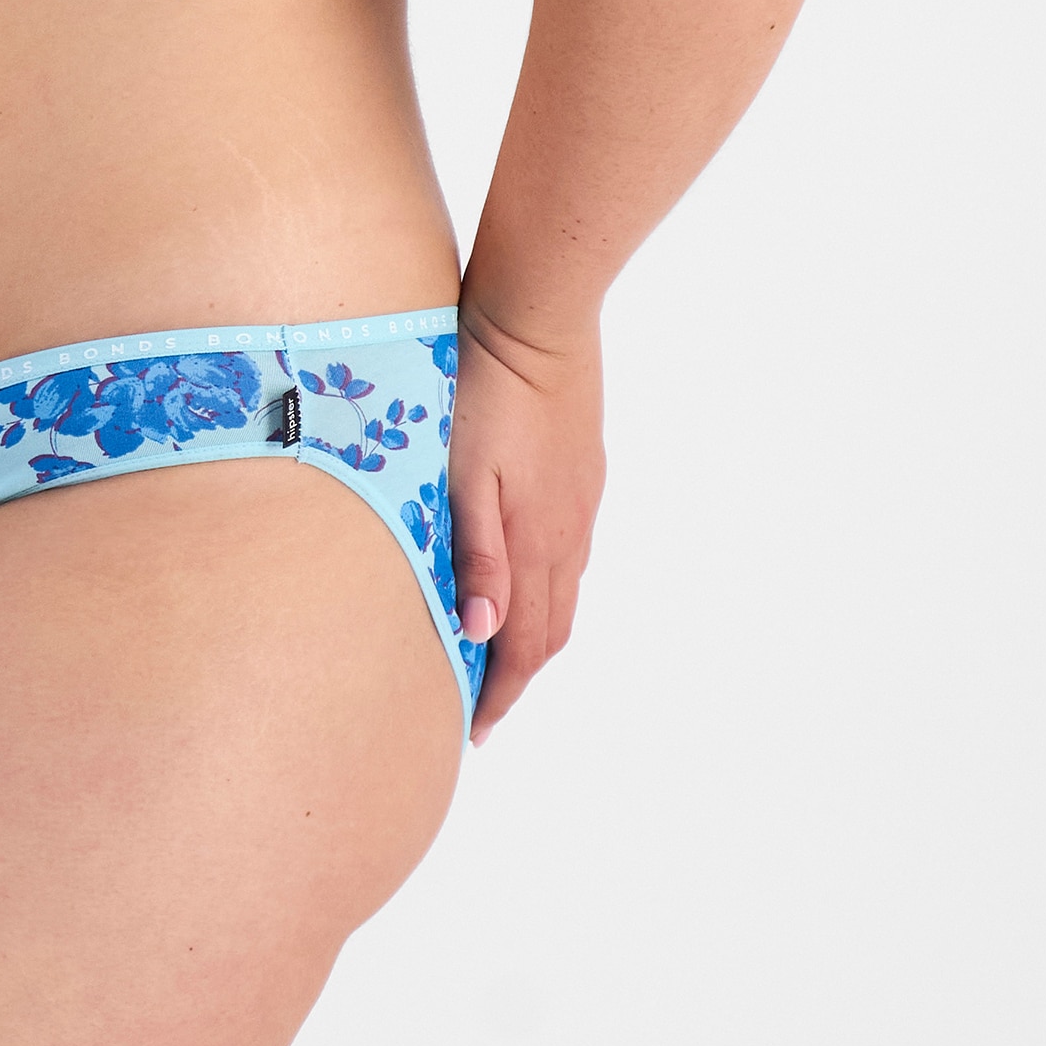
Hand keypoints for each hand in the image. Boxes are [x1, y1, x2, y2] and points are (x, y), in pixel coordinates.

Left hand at [448, 305, 606, 744]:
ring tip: (500, 651)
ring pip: (564, 590)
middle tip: (484, 703)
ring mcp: (581, 500)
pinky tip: (526, 576)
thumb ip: (474, 553)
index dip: (500, 691)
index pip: (524, 643)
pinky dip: (549, 586)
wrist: (536, 318)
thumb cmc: (483, 391)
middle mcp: (568, 531)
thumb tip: (479, 631)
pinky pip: (572, 551)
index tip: (474, 728)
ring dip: (536, 632)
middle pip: (551, 628)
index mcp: (537, 540)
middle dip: (518, 674)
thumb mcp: (461, 473)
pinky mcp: (584, 471)